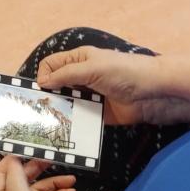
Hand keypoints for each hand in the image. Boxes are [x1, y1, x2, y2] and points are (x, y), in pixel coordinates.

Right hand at [37, 46, 189, 125]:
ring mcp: (88, 97)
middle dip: (45, 96)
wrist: (152, 93)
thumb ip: (65, 74)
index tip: (39, 91)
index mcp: (78, 60)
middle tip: (37, 110)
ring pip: (64, 104)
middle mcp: (80, 77)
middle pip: (55, 86)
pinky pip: (78, 119)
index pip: (50, 65)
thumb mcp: (91, 68)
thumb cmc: (124, 72)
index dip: (42, 76)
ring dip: (56, 112)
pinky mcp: (95, 114)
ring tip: (47, 122)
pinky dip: (70, 124)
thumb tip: (42, 82)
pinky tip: (63, 130)